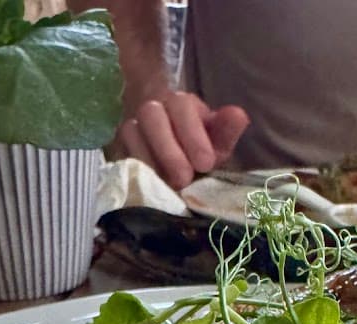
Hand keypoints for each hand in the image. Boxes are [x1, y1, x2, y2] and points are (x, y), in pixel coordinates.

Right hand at [118, 91, 249, 188]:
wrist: (171, 158)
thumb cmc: (197, 150)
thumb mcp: (215, 142)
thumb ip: (226, 131)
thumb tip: (239, 115)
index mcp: (180, 104)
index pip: (182, 106)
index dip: (193, 134)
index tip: (206, 163)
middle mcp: (153, 109)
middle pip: (151, 115)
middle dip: (169, 149)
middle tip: (184, 179)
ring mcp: (131, 126)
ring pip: (131, 132)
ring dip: (150, 160)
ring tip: (167, 186)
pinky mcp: (117, 147)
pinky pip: (118, 152)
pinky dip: (133, 169)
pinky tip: (148, 186)